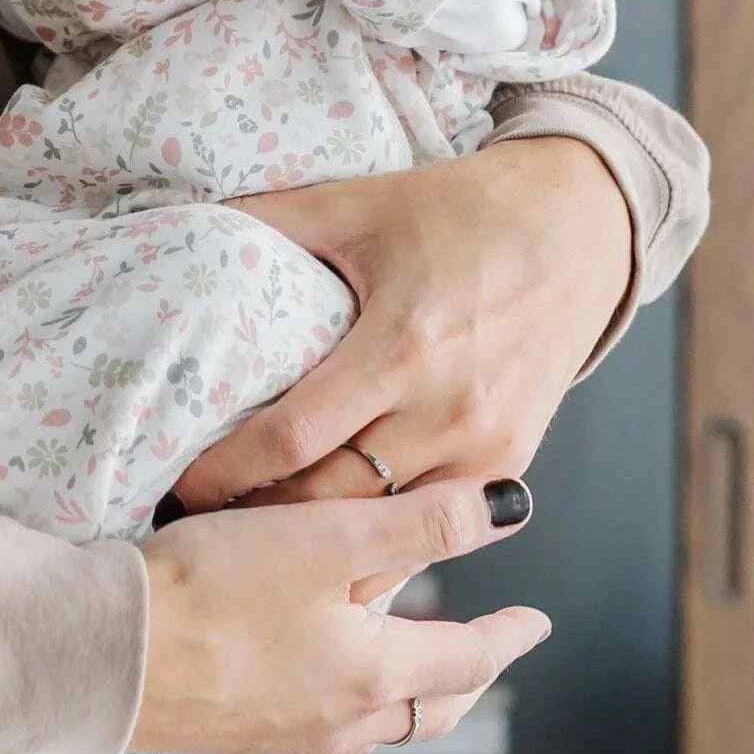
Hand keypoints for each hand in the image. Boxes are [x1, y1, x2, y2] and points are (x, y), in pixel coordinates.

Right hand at [131, 475, 547, 753]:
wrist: (107, 652)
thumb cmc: (211, 590)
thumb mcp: (324, 537)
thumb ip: (419, 520)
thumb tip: (509, 505)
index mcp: (374, 671)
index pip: (467, 658)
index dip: (505, 635)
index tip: (535, 622)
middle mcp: (342, 717)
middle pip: (427, 707)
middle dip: (461, 678)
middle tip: (480, 653)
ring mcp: (288, 733)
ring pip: (373, 718)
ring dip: (401, 689)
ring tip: (399, 654)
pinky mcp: (239, 731)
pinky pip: (316, 719)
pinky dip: (341, 694)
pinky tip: (310, 668)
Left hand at [169, 135, 631, 512]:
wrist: (577, 227)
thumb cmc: (454, 209)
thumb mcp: (355, 202)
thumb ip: (266, 218)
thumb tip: (176, 216)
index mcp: (400, 345)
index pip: (293, 436)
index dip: (228, 469)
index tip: (177, 481)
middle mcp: (447, 409)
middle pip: (333, 498)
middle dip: (261, 516)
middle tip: (200, 517)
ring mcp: (487, 446)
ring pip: (385, 529)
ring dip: (319, 542)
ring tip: (252, 539)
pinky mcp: (512, 462)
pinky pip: (436, 528)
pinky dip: (383, 543)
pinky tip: (332, 551)